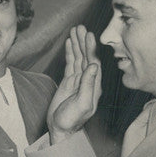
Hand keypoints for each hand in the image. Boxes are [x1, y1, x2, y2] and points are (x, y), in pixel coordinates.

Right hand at [48, 25, 100, 142]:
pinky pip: (71, 63)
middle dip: (83, 42)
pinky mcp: (69, 82)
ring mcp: (78, 80)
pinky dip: (70, 52)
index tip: (89, 35)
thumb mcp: (82, 103)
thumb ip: (88, 85)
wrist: (60, 129)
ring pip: (78, 58)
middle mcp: (88, 80)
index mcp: (94, 85)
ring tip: (74, 30)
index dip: (91, 48)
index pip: (93, 62)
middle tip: (80, 27)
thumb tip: (94, 66)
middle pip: (86, 57)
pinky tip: (69, 43)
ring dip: (77, 44)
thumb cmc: (72, 120)